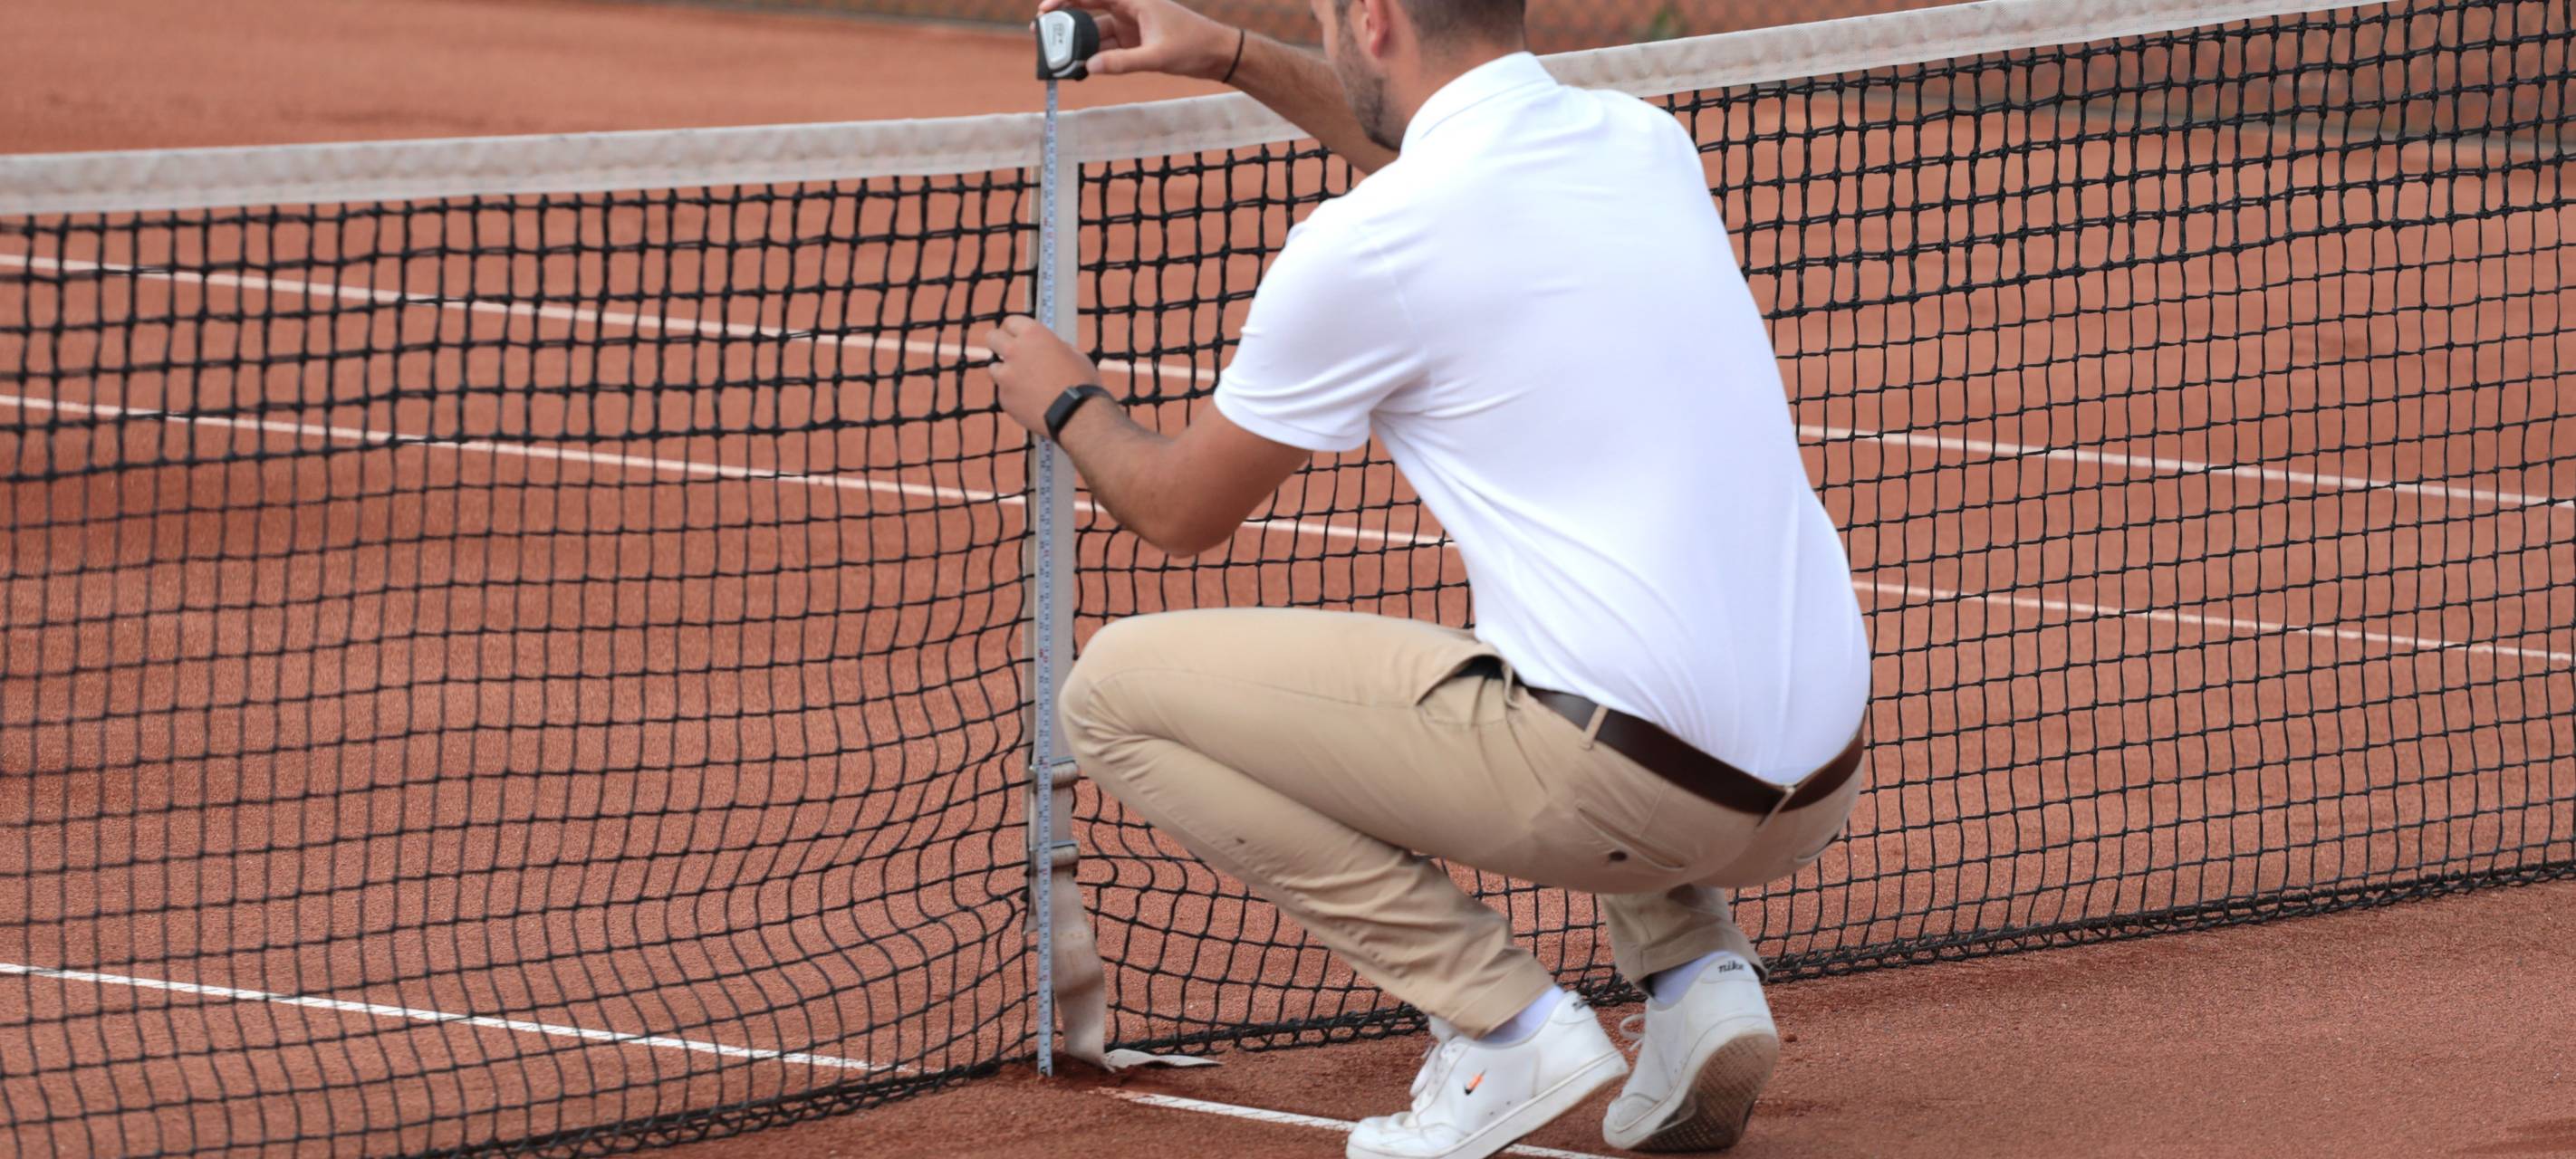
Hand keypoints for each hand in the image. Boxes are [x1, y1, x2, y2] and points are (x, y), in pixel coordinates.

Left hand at [979, 316, 1101, 434]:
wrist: (1078, 416)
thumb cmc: (1082, 383)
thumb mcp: (1074, 354)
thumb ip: (1055, 346)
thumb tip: (1050, 347)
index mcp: (1034, 334)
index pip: (1011, 321)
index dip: (1014, 329)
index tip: (1015, 335)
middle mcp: (1015, 351)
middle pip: (992, 337)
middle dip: (998, 343)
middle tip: (1008, 352)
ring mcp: (1006, 376)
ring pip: (994, 368)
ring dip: (1004, 372)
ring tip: (1024, 383)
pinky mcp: (1004, 398)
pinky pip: (1004, 393)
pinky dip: (1013, 395)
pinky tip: (1030, 401)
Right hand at [1035, 0, 1240, 80]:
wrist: (1218, 55)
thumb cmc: (1194, 46)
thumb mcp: (1157, 57)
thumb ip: (1123, 62)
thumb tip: (1089, 67)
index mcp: (1135, 0)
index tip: (1045, 7)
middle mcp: (1129, 9)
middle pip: (1088, 10)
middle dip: (1064, 20)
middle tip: (1040, 32)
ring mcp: (1130, 26)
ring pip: (1095, 32)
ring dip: (1077, 44)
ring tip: (1055, 58)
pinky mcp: (1134, 43)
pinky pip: (1106, 48)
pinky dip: (1092, 57)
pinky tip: (1077, 68)